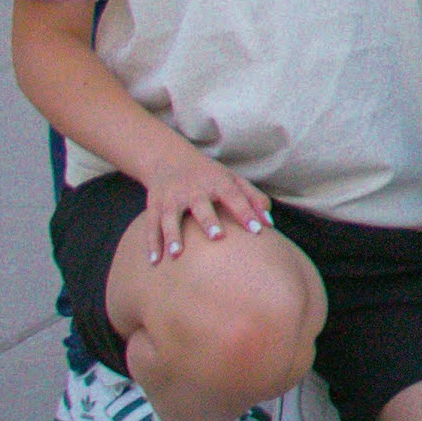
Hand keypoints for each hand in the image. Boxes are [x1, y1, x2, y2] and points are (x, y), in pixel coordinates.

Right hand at [141, 145, 268, 261]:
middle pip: (201, 204)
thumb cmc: (209, 176)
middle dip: (209, 220)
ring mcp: (171, 198)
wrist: (169, 159)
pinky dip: (152, 243)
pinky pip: (151, 226)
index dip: (246, 212)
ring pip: (170, 217)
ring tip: (176, 254)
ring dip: (172, 235)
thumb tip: (269, 223)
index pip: (234, 196)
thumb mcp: (232, 180)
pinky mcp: (154, 206)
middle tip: (217, 236)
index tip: (258, 230)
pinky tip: (155, 261)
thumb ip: (253, 199)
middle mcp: (193, 189)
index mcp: (217, 182)